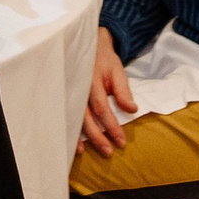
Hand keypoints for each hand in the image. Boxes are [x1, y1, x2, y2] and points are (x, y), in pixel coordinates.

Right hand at [79, 27, 137, 156]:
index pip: (102, 108)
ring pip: (73, 118)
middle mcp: (78, 88)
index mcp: (92, 81)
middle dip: (97, 137)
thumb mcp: (117, 71)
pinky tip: (72, 143)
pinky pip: (67, 115)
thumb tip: (132, 110)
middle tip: (108, 151)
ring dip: (79, 137)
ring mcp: (70, 92)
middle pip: (86, 117)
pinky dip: (69, 129)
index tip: (121, 141)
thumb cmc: (104, 60)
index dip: (111, 126)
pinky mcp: (66, 95)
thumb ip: (123, 91)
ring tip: (84, 152)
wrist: (88, 45)